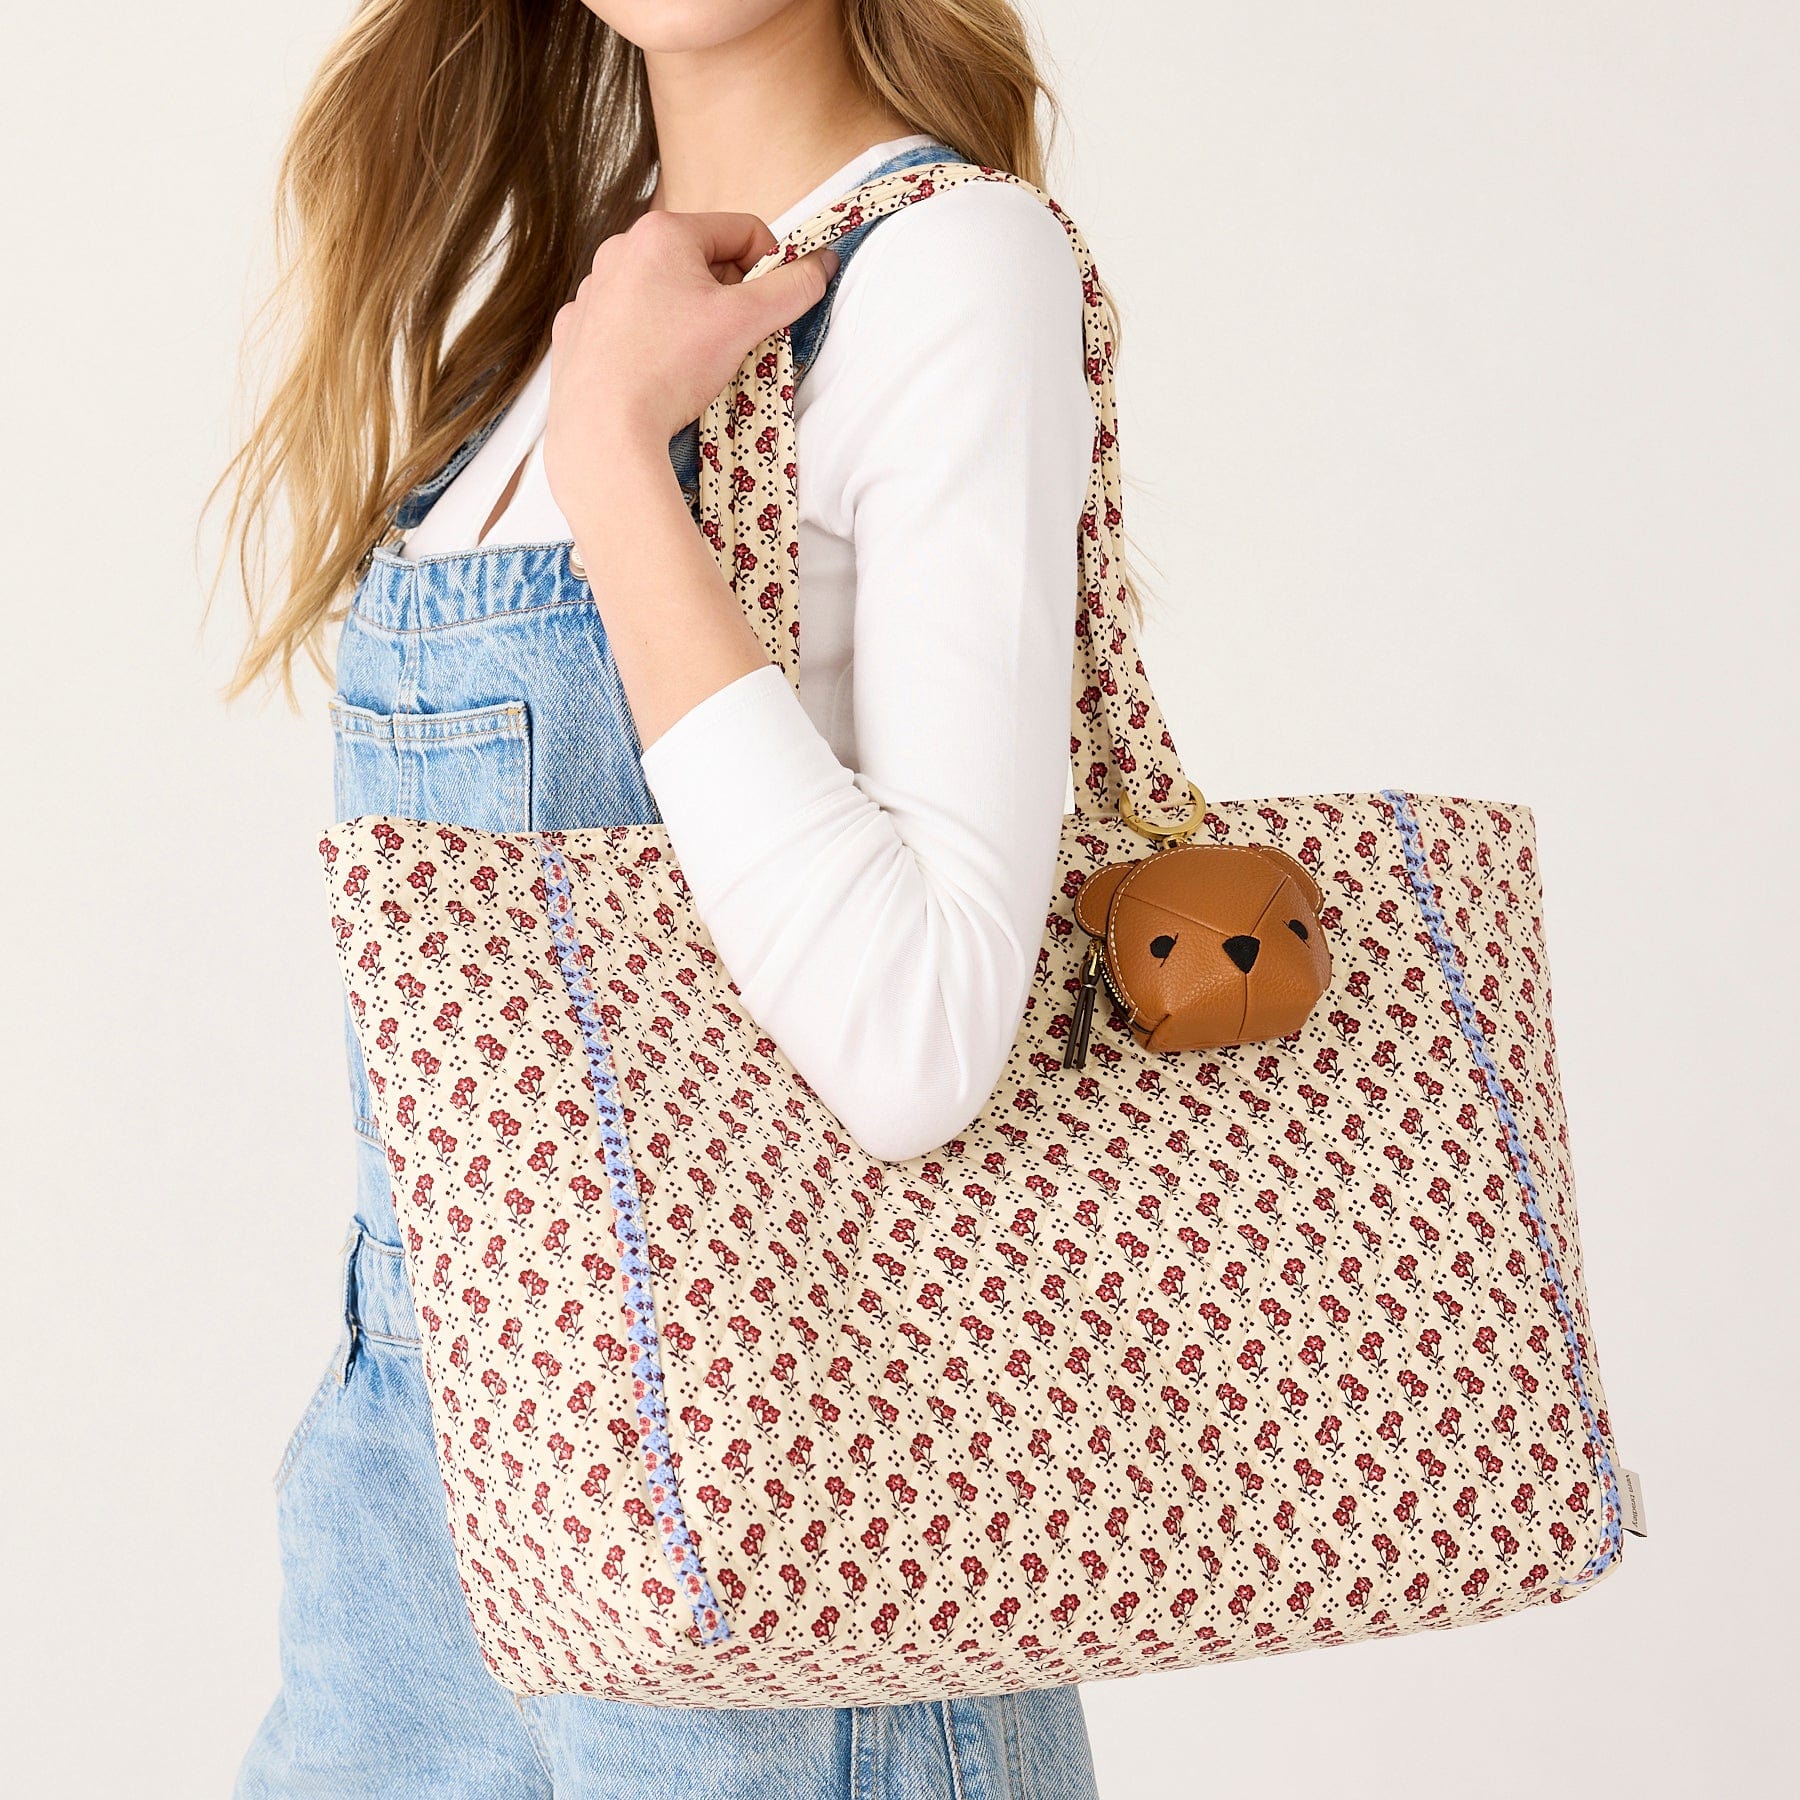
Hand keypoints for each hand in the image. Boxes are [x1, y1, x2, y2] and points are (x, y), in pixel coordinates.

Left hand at [544, 210, 837, 532]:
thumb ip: (792, 288)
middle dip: (727, 296)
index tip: (772, 306)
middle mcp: (620, 250)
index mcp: (662, 233)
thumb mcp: (746, 322)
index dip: (771, 267)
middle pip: (701, 260)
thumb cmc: (670, 368)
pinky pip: (628, 322)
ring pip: (663, 292)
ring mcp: (594, 290)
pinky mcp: (578, 329)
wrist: (604, 430)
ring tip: (693, 361)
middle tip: (733, 340)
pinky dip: (649, 340)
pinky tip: (655, 370)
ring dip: (690, 318)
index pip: (742, 230)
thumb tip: (821, 265)